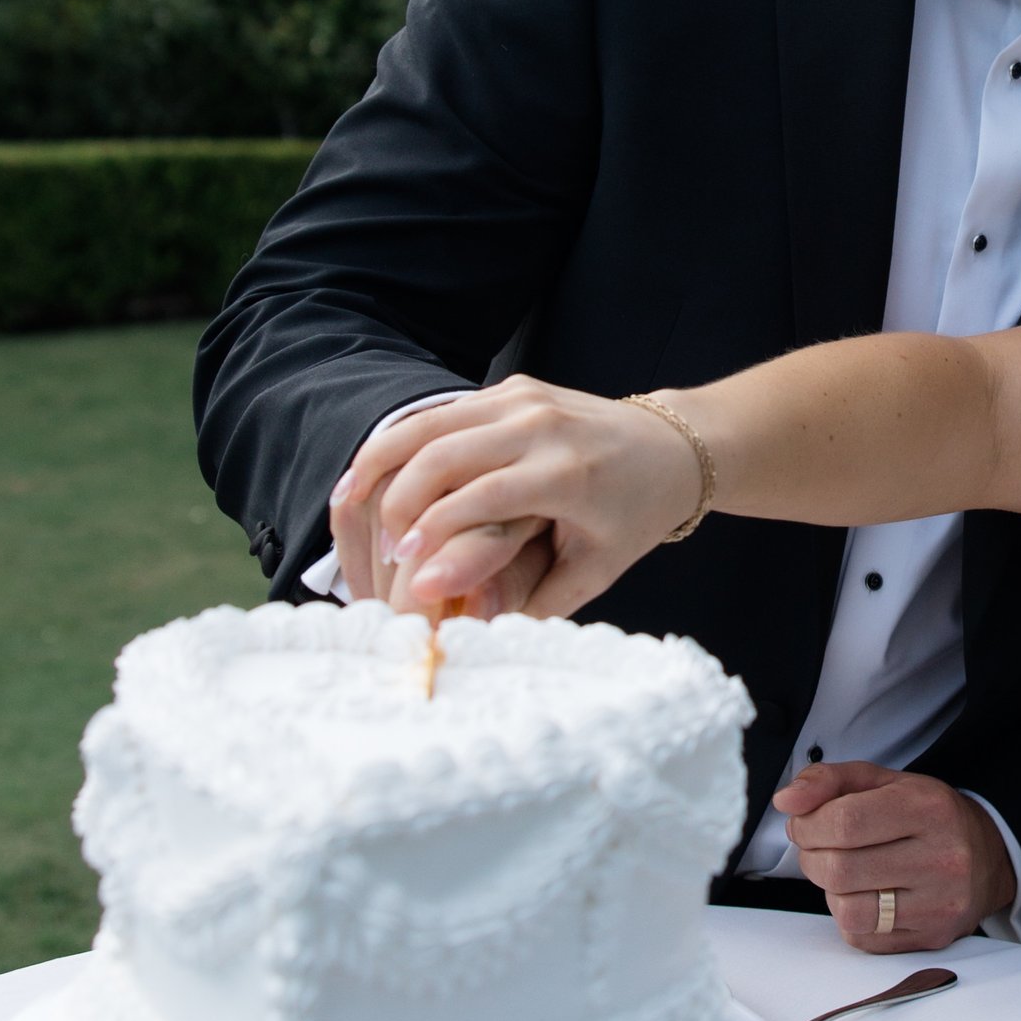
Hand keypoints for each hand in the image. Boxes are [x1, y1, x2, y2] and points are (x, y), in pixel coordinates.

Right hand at [329, 377, 701, 619]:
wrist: (674, 447)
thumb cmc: (633, 517)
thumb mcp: (597, 569)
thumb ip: (537, 602)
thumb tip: (469, 633)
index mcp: (568, 472)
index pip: (481, 498)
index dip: (434, 533)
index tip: (402, 570)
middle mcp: (542, 425)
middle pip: (443, 454)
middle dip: (399, 503)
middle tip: (379, 552)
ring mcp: (525, 398)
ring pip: (430, 422)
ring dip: (382, 462)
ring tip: (347, 503)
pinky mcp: (511, 388)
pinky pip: (442, 410)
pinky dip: (401, 440)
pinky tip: (372, 472)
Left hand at [772, 763, 1017, 950]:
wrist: (988, 857)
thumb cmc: (927, 817)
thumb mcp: (883, 782)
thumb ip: (829, 781)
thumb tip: (786, 800)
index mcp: (927, 808)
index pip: (844, 821)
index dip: (807, 825)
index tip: (803, 823)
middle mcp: (940, 858)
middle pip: (840, 868)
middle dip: (811, 857)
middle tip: (819, 848)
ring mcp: (938, 904)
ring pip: (848, 910)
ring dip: (829, 891)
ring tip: (842, 873)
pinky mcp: (931, 937)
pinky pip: (862, 937)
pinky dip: (849, 917)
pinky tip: (865, 895)